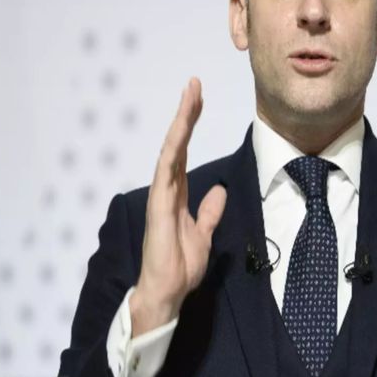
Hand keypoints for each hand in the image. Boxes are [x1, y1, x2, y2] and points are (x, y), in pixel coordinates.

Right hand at [130, 78, 226, 335]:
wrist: (167, 292)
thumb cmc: (179, 266)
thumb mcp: (203, 234)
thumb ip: (209, 212)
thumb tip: (218, 191)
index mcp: (176, 194)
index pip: (185, 152)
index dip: (191, 126)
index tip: (198, 100)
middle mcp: (166, 189)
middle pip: (177, 144)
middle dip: (186, 114)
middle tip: (194, 84)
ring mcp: (161, 195)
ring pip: (170, 150)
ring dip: (181, 122)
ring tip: (190, 95)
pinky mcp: (158, 205)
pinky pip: (166, 171)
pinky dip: (173, 148)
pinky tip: (180, 130)